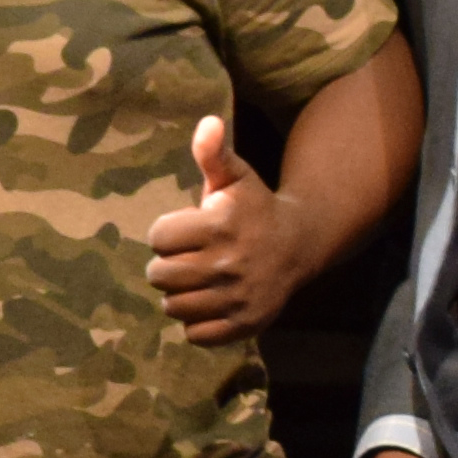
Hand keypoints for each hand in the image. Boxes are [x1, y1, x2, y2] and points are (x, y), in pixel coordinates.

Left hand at [142, 114, 294, 347]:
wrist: (299, 245)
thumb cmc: (255, 208)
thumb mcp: (235, 177)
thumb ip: (214, 153)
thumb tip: (208, 123)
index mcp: (219, 225)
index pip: (157, 237)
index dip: (166, 234)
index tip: (184, 231)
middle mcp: (228, 263)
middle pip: (159, 275)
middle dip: (167, 265)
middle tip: (187, 258)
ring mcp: (237, 297)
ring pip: (173, 306)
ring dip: (179, 294)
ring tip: (197, 280)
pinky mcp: (244, 324)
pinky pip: (195, 334)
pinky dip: (197, 323)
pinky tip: (211, 301)